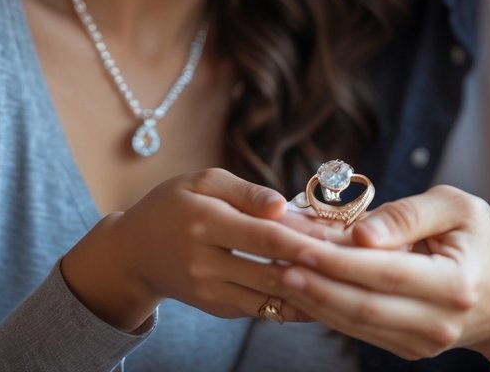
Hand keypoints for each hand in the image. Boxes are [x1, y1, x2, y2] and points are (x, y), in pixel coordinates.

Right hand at [62, 168, 335, 329]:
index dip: (305, 238)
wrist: (134, 252)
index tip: (340, 237)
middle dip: (315, 268)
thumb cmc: (174, 205)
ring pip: (269, 297)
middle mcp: (204, 262)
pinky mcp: (216, 309)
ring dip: (309, 290)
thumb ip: (245, 192)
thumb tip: (282, 204)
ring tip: (346, 279)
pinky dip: (292, 302)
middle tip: (355, 262)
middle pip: (271, 270)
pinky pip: (261, 308)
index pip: (264, 235)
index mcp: (204, 222)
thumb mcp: (202, 181)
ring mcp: (210, 291)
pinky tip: (321, 292)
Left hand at [276, 185, 489, 368]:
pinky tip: (303, 290)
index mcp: (455, 281)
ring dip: (312, 298)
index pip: (385, 271)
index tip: (298, 240)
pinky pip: (361, 331)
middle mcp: (440, 321)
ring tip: (278, 271)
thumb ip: (409, 214)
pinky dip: (328, 310)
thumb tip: (361, 233)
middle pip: (363, 304)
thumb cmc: (482, 242)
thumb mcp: (458, 208)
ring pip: (356, 324)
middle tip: (275, 258)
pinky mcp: (410, 350)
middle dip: (314, 281)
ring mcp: (424, 343)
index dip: (338, 259)